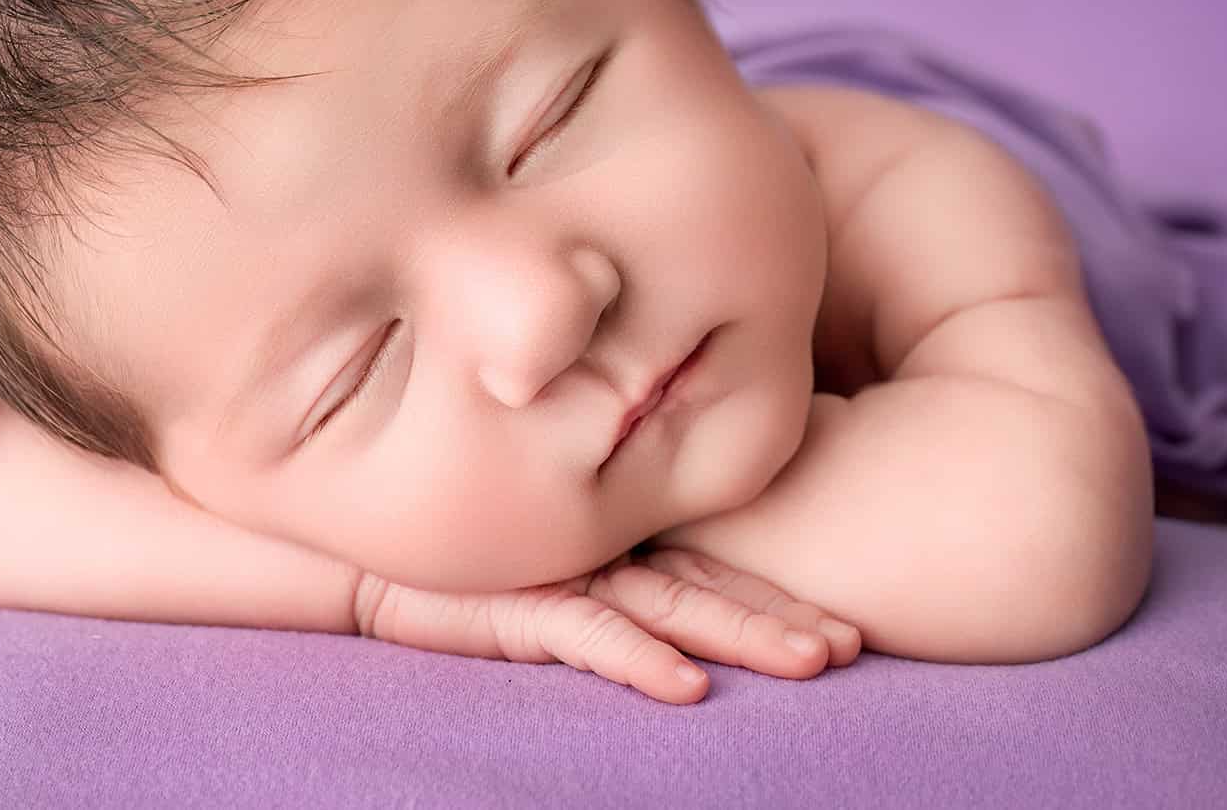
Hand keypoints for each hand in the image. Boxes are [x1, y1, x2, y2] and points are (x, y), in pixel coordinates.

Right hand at [349, 545, 861, 703]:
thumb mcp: (552, 551)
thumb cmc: (466, 544)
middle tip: (852, 645)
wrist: (374, 542)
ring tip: (811, 661)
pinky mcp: (520, 597)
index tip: (850, 629)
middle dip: (785, 617)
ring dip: (743, 635)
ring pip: (673, 606)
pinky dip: (638, 662)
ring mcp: (568, 568)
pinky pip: (589, 633)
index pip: (717, 566)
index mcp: (624, 536)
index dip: (782, 594)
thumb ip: (614, 554)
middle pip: (713, 585)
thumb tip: (684, 601)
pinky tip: (687, 690)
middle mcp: (608, 547)